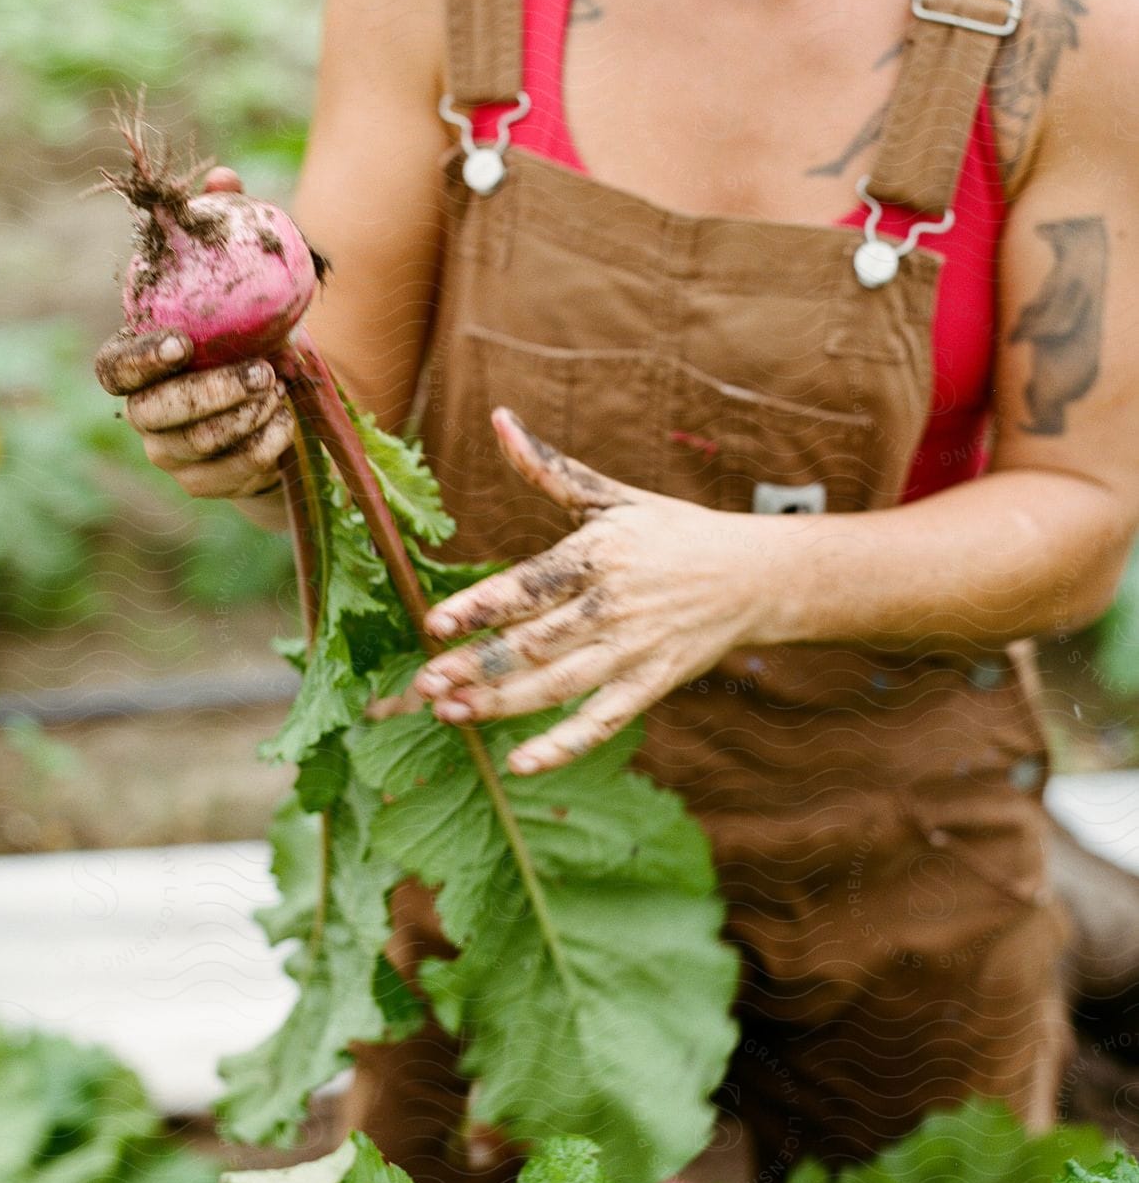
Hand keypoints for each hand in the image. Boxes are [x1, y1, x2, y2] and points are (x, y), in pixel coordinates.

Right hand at [94, 166, 296, 499]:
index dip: (139, 359)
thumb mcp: (248, 280)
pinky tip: (286, 423)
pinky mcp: (207, 484)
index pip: (114, 370)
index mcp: (142, 364)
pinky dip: (262, 448)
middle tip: (258, 373)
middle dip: (206, 394)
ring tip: (279, 390)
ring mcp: (173, 454)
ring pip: (193, 447)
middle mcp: (146, 413)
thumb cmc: (253, 332)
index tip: (181, 344)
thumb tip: (222, 177)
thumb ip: (227, 229)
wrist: (286, 400)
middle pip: (152, 413)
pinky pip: (229, 474)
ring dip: (241, 419)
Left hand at [407, 408, 774, 775]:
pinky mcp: (652, 686)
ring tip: (450, 715)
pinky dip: (562, 745)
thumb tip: (498, 419)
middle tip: (425, 683)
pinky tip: (519, 763)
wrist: (756, 576)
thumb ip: (548, 468)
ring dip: (503, 704)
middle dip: (478, 664)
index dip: (481, 605)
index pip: (530, 584)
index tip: (435, 624)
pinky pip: (602, 722)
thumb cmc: (671, 532)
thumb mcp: (611, 497)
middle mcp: (613, 605)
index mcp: (598, 554)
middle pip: (536, 641)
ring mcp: (634, 650)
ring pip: (560, 685)